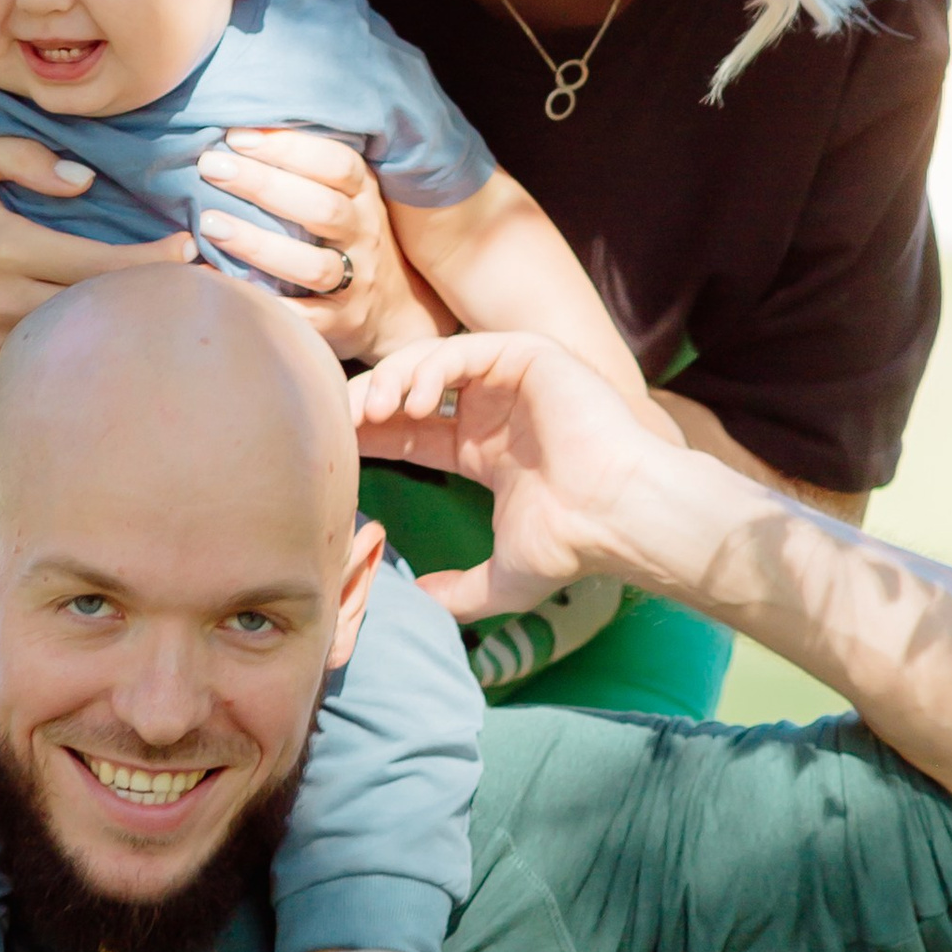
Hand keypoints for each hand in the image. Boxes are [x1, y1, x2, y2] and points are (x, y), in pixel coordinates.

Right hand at [0, 133, 192, 384]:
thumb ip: (27, 158)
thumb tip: (86, 182)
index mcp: (3, 247)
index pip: (98, 263)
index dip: (153, 262)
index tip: (191, 251)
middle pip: (96, 311)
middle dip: (148, 300)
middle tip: (196, 287)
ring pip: (72, 346)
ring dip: (116, 332)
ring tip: (156, 315)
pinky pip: (39, 366)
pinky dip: (73, 354)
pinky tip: (106, 344)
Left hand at [198, 130, 451, 358]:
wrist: (392, 312)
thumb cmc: (350, 241)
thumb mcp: (345, 199)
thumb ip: (307, 172)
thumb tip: (237, 135)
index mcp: (364, 195)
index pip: (336, 163)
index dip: (289, 147)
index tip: (237, 136)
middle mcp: (365, 235)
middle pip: (321, 208)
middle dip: (263, 184)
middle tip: (211, 166)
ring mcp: (356, 283)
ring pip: (312, 265)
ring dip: (259, 245)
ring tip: (209, 224)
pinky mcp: (341, 324)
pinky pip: (302, 317)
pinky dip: (263, 303)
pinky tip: (222, 284)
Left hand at [348, 332, 668, 620]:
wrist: (618, 519)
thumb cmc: (572, 544)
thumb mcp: (502, 580)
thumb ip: (458, 592)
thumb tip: (420, 603)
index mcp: (483, 450)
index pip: (409, 431)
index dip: (369, 435)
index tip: (333, 449)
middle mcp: (493, 410)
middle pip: (409, 390)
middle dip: (369, 402)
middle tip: (338, 424)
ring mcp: (510, 380)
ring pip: (428, 361)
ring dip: (390, 380)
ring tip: (371, 413)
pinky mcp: (528, 356)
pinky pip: (462, 348)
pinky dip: (428, 368)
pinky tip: (411, 403)